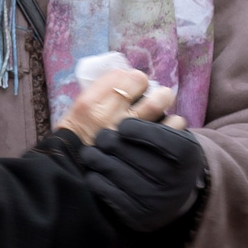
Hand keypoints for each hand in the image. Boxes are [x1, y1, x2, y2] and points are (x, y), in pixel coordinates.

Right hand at [57, 66, 179, 143]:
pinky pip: (167, 130)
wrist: (74, 172)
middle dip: (147, 84)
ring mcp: (126, 133)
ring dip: (164, 100)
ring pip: (156, 104)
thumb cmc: (77, 138)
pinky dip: (173, 124)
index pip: (120, 75)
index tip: (132, 87)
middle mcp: (108, 115)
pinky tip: (169, 126)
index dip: (130, 78)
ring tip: (162, 105)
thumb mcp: (78, 111)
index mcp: (89, 103)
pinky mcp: (143, 148)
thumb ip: (101, 94)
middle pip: (139, 82)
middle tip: (149, 93)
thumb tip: (130, 79)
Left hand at [75, 120, 207, 235]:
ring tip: (90, 151)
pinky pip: (107, 192)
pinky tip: (94, 170)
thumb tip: (129, 93)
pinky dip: (96, 178)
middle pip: (132, 153)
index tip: (123, 124)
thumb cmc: (167, 157)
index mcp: (187, 156)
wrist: (175, 197)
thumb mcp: (173, 135)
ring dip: (97, 158)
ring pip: (115, 171)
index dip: (138, 128)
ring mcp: (156, 201)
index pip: (160, 137)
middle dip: (111, 141)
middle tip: (100, 135)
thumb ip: (156, 118)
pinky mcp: (137, 216)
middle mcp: (175, 181)